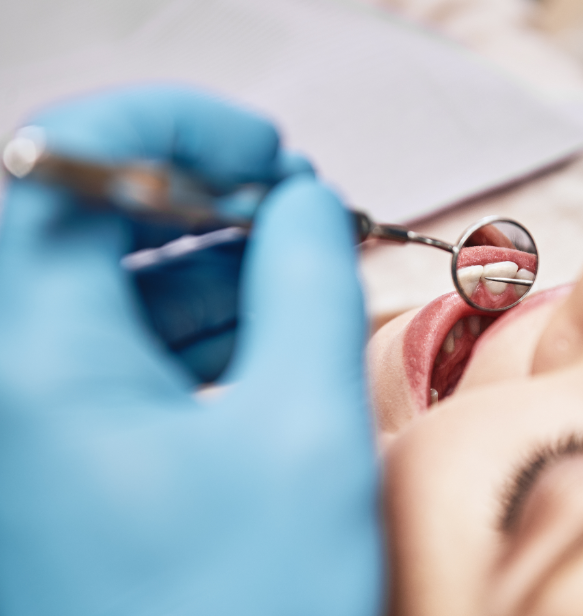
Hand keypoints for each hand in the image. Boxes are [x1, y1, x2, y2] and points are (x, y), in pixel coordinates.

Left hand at [0, 87, 381, 614]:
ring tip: (293, 253)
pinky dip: (190, 314)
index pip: (68, 168)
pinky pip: (115, 346)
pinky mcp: (60, 456)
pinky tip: (261, 316)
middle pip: (83, 220)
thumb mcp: (306, 429)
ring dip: (202, 252)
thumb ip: (309, 284)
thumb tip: (305, 206)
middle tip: (289, 196)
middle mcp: (5, 385)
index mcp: (35, 366)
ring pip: (102, 283)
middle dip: (197, 190)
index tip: (261, 146)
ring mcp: (27, 423)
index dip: (175, 129)